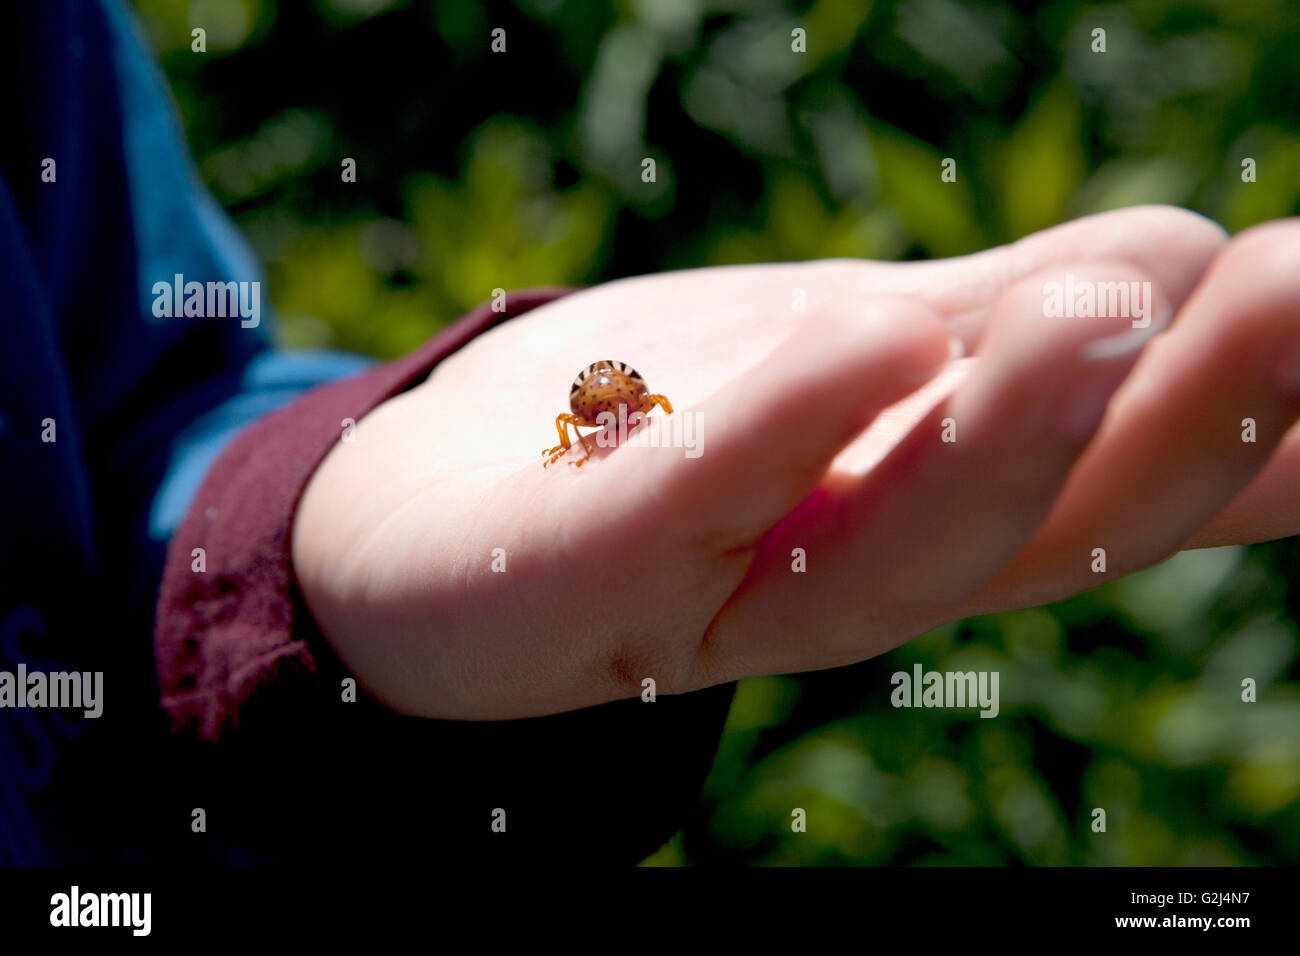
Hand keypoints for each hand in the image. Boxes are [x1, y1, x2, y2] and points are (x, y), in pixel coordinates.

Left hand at [291, 205, 1299, 718]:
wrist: (457, 504)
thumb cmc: (692, 421)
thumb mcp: (882, 360)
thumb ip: (1026, 330)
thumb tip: (1195, 271)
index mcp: (957, 508)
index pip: (1149, 476)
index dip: (1275, 419)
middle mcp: (877, 567)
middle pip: (1058, 520)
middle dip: (1200, 414)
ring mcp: (740, 590)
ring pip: (904, 548)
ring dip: (1010, 436)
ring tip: (1097, 322)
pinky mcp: (602, 574)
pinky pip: (695, 506)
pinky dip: (783, 428)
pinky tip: (864, 336)